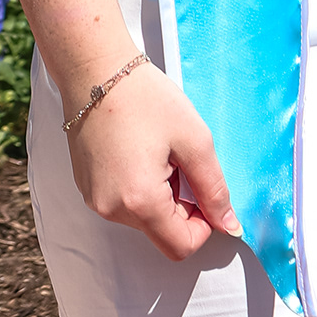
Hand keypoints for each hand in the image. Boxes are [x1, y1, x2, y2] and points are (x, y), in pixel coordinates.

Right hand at [67, 61, 240, 262]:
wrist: (95, 70)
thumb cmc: (144, 97)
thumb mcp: (194, 138)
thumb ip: (214, 187)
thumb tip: (229, 224)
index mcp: (140, 201)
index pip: (181, 247)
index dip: (203, 225)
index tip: (204, 190)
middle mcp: (112, 210)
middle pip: (161, 231)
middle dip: (180, 202)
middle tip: (179, 158)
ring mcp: (95, 200)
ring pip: (143, 216)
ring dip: (160, 192)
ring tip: (156, 149)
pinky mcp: (87, 188)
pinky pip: (122, 202)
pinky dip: (138, 185)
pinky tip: (138, 149)